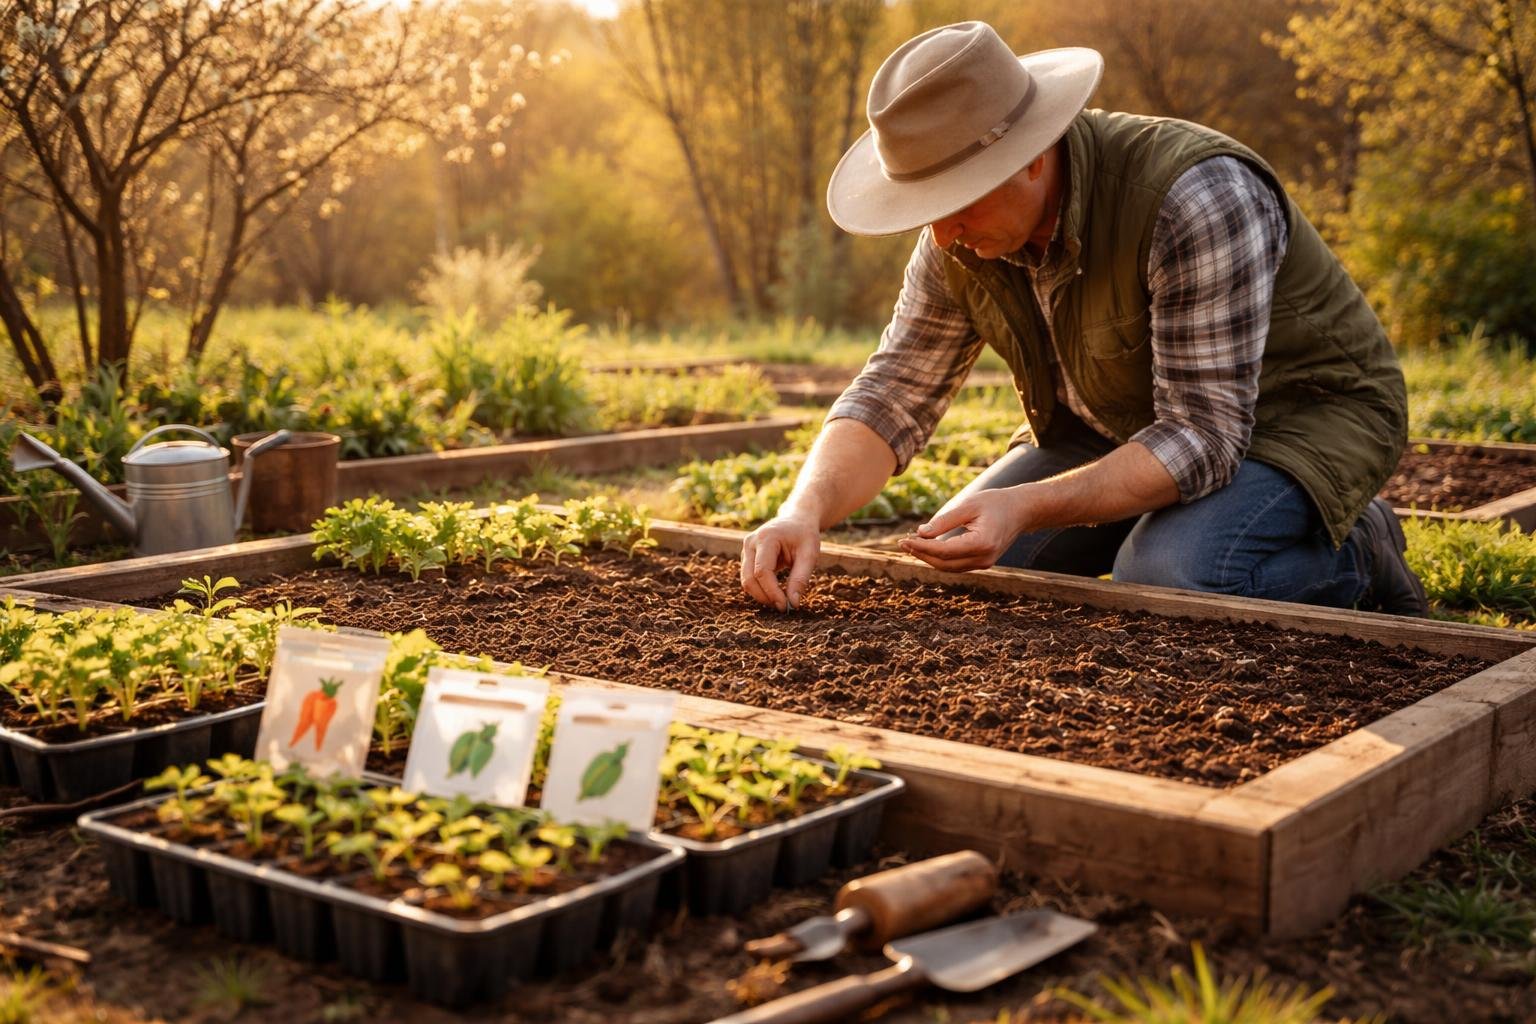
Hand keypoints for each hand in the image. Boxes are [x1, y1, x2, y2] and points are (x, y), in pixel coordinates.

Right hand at [741, 513, 820, 610]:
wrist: (797, 519)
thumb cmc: (805, 535)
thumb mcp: (809, 555)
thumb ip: (800, 578)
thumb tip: (792, 603)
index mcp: (766, 538)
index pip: (762, 571)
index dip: (772, 592)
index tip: (785, 606)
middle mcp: (750, 542)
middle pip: (749, 578)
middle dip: (764, 596)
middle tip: (783, 607)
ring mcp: (746, 549)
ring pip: (746, 580)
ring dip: (761, 595)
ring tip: (780, 601)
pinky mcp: (746, 556)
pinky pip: (748, 577)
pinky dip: (760, 589)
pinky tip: (775, 594)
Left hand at [899, 487, 1027, 571]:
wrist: (1021, 510)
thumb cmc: (996, 503)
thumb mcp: (969, 505)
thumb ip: (944, 521)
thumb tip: (921, 533)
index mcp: (981, 544)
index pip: (944, 551)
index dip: (921, 547)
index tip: (904, 540)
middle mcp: (984, 559)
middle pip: (944, 563)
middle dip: (921, 554)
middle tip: (902, 543)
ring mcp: (984, 564)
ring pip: (948, 567)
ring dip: (928, 558)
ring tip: (910, 545)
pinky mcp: (982, 563)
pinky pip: (956, 565)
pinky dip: (940, 558)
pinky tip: (926, 548)